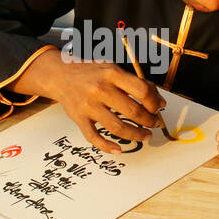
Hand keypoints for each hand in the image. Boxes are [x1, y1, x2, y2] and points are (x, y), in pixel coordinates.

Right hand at [11, 48, 165, 153]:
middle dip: (148, 121)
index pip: (141, 90)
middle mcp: (100, 89)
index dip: (154, 101)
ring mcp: (88, 105)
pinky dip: (107, 146)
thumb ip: (135, 82)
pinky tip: (118, 149)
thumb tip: (159, 101)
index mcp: (111, 74)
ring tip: (145, 135)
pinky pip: (94, 137)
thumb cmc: (90, 72)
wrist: (60, 75)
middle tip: (154, 123)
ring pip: (117, 127)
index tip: (158, 107)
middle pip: (132, 111)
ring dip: (136, 135)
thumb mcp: (113, 69)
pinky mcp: (79, 118)